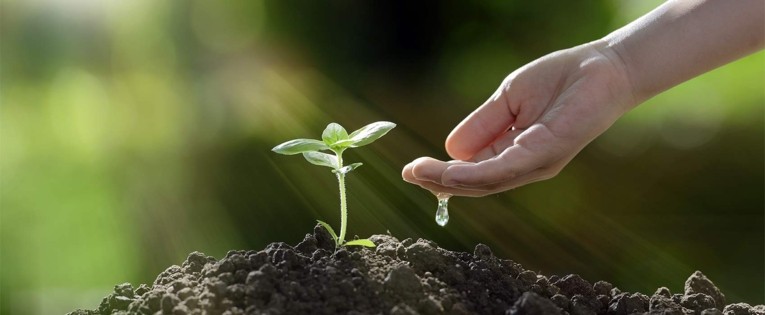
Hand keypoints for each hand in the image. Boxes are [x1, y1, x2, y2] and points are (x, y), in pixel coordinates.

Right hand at [402, 41, 635, 196]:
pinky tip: (454, 171)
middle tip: (408, 175)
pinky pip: (507, 167)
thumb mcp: (508, 101)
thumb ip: (482, 125)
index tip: (411, 169)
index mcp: (513, 153)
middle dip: (439, 182)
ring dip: (451, 181)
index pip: (472, 171)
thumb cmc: (558, 81)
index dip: (442, 173)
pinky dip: (478, 173)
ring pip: (488, 181)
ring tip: (421, 174)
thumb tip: (450, 150)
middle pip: (476, 184)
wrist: (601, 67)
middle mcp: (524, 165)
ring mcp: (537, 162)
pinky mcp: (548, 151)